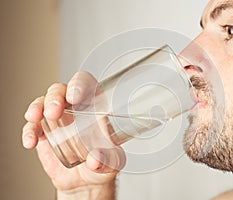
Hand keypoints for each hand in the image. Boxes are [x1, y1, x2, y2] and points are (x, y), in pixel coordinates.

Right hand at [22, 71, 125, 197]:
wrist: (87, 181)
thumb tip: (95, 160)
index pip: (86, 84)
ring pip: (43, 102)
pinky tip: (30, 142)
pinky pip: (32, 126)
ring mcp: (58, 119)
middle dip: (54, 97)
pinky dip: (29, 131)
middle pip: (61, 90)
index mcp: (95, 106)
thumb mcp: (113, 162)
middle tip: (53, 112)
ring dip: (37, 107)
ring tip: (35, 118)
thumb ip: (108, 160)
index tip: (74, 96)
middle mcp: (75, 108)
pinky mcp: (44, 132)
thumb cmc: (104, 162)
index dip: (79, 84)